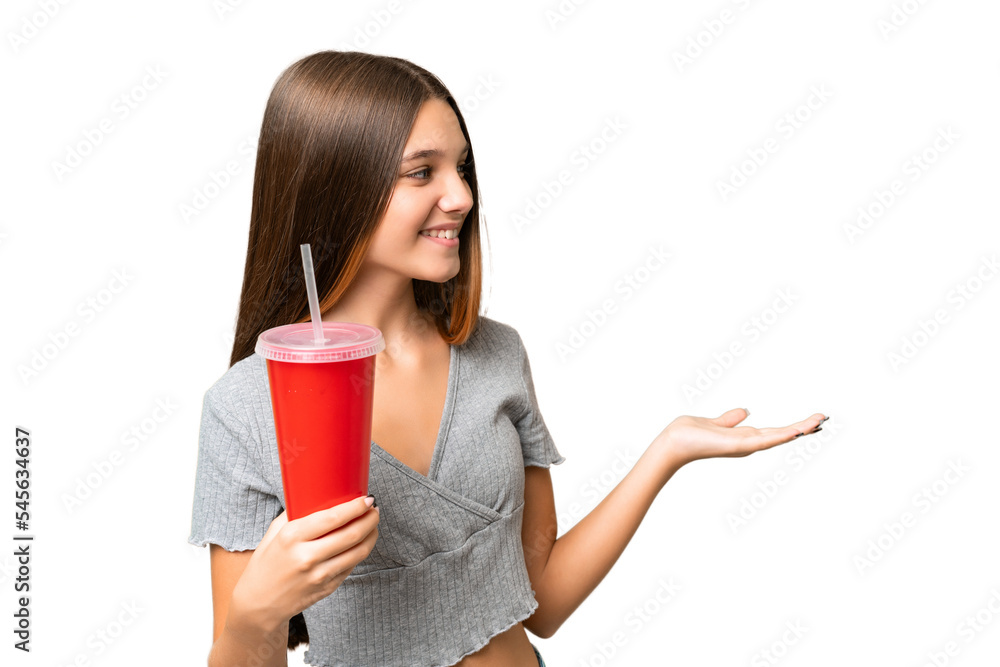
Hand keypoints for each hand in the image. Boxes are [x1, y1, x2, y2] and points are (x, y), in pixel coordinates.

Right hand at [227, 496, 379, 637]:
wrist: (259, 604)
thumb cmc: (266, 564)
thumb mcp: (273, 534)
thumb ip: (294, 514)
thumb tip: (317, 496)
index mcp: (291, 537)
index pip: (332, 518)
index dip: (354, 507)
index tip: (366, 499)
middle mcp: (307, 556)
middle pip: (351, 534)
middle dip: (369, 519)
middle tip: (374, 510)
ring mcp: (319, 575)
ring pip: (358, 552)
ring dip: (371, 535)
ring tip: (372, 524)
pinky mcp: (327, 588)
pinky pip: (351, 566)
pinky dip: (360, 552)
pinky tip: (361, 543)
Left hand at [654, 408, 826, 468]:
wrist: (674, 442)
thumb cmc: (690, 434)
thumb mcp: (717, 422)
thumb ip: (730, 419)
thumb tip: (745, 411)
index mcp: (744, 438)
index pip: (775, 432)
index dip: (793, 427)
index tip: (811, 420)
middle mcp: (748, 444)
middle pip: (782, 435)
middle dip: (803, 428)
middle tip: (824, 419)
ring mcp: (745, 446)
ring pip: (779, 437)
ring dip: (799, 429)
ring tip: (819, 421)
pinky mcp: (739, 446)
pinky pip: (765, 440)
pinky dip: (781, 435)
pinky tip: (796, 431)